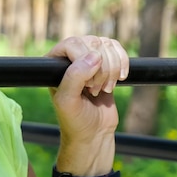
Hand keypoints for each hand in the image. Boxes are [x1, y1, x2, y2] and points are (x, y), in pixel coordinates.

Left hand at [45, 36, 128, 174]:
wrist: (94, 133)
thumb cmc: (75, 119)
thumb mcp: (68, 101)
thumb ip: (75, 77)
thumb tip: (95, 56)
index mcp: (53, 62)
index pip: (72, 43)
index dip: (85, 60)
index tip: (87, 84)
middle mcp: (70, 57)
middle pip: (92, 42)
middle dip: (101, 68)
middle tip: (94, 90)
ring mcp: (88, 59)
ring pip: (107, 45)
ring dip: (112, 69)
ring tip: (104, 89)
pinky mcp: (106, 64)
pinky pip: (117, 50)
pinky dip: (122, 63)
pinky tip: (119, 79)